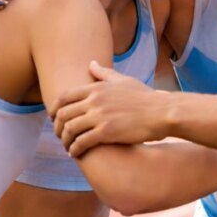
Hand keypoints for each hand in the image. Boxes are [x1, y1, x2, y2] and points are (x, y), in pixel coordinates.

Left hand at [52, 62, 168, 154]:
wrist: (162, 112)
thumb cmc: (145, 97)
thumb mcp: (123, 81)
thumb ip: (104, 73)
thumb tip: (91, 63)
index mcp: (96, 88)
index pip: (64, 97)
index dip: (54, 109)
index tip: (54, 118)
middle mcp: (95, 101)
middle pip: (63, 114)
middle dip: (57, 127)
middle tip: (59, 135)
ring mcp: (100, 116)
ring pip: (70, 129)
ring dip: (65, 140)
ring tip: (67, 147)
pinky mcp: (107, 132)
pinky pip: (82, 142)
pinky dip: (75, 149)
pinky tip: (76, 153)